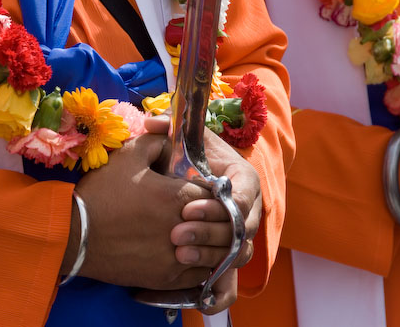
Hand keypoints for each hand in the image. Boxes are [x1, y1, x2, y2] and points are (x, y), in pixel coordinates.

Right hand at [66, 131, 215, 290]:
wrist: (73, 234)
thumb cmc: (101, 193)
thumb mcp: (128, 155)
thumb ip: (157, 140)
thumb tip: (173, 136)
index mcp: (179, 197)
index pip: (217, 194)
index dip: (212, 191)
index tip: (202, 190)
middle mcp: (185, 229)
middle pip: (219, 225)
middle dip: (214, 217)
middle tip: (202, 212)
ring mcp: (176, 258)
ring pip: (214, 252)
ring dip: (210, 242)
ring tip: (198, 233)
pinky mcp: (166, 278)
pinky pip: (198, 274)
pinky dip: (199, 263)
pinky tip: (189, 252)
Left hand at [172, 128, 260, 269]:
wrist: (190, 180)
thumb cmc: (188, 159)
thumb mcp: (182, 140)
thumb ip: (168, 128)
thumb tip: (151, 121)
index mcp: (244, 178)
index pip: (244, 196)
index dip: (218, 207)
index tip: (187, 208)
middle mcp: (249, 208)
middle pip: (241, 229)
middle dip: (210, 233)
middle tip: (177, 234)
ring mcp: (242, 233)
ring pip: (238, 253)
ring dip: (210, 256)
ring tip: (179, 254)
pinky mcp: (230, 253)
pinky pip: (232, 272)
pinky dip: (216, 279)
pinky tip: (190, 276)